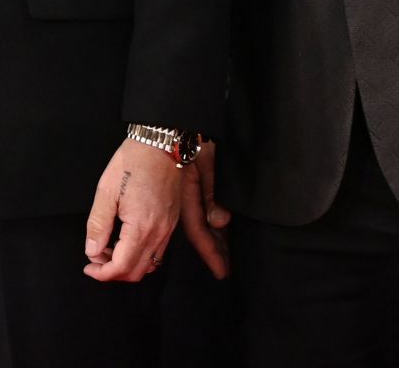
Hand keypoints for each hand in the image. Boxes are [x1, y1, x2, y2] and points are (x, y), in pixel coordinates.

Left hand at [83, 137, 184, 281]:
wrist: (161, 145)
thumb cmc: (133, 162)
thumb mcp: (106, 190)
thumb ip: (98, 224)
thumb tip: (92, 251)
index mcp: (141, 227)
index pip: (121, 267)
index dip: (102, 273)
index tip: (89, 267)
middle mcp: (158, 233)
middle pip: (136, 272)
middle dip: (113, 272)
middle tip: (96, 259)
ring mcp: (168, 229)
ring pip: (149, 265)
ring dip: (127, 266)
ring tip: (109, 250)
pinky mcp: (171, 222)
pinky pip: (158, 252)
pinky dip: (141, 256)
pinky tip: (126, 242)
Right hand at [178, 138, 230, 278]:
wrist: (171, 125)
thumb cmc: (190, 141)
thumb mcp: (206, 166)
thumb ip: (213, 196)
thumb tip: (220, 222)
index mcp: (186, 199)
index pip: (199, 232)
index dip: (210, 253)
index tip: (222, 272)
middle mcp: (184, 203)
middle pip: (200, 234)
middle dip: (213, 253)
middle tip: (226, 271)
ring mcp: (184, 199)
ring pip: (200, 227)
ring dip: (213, 243)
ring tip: (226, 259)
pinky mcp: (186, 193)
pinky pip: (199, 216)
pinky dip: (210, 229)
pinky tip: (217, 235)